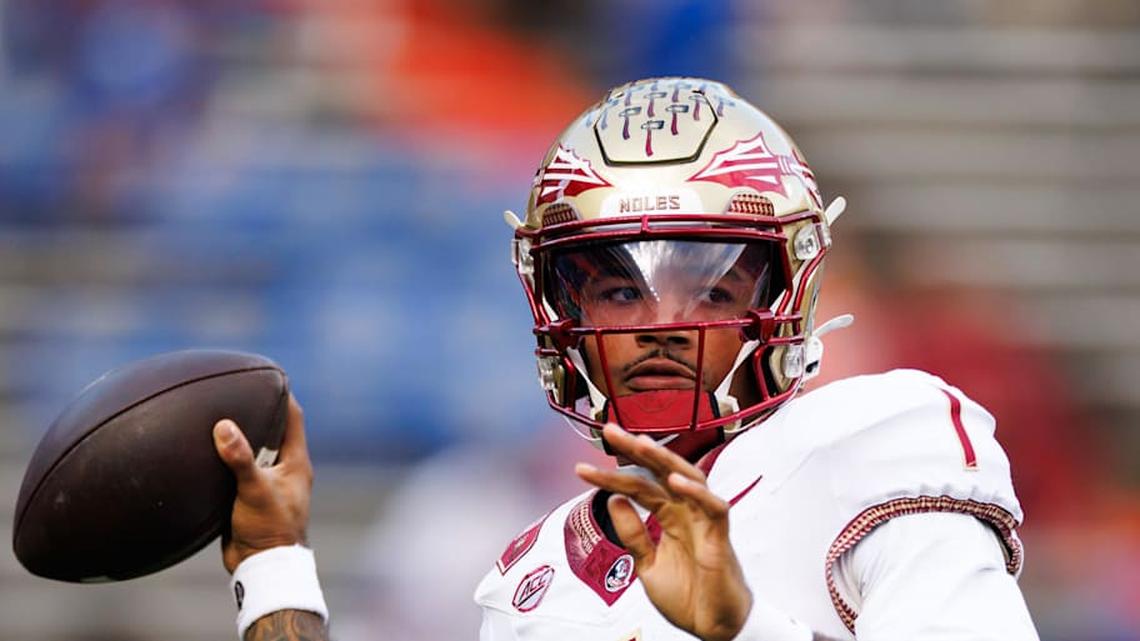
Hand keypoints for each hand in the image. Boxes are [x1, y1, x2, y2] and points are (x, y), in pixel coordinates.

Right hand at [212, 394, 313, 573]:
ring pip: (254, 452)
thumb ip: (240, 458)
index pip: (292, 417)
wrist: (261, 568)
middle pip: (273, 431)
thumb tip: (224, 426)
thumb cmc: (269, 530)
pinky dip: (227, 460)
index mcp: (296, 462)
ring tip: (216, 417)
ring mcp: (268, 484)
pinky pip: (238, 472)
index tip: (268, 375)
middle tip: (235, 392)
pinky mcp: (249, 499)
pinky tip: (206, 454)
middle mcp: (285, 470)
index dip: (282, 395)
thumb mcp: (254, 490)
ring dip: (240, 438)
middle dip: (257, 412)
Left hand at [575, 424, 751, 640]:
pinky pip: (714, 507)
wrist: (712, 627)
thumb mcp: (647, 565)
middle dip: (636, 449)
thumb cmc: (688, 596)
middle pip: (661, 471)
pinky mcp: (720, 537)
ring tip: (641, 444)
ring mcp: (704, 520)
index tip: (582, 469)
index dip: (610, 476)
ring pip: (689, 478)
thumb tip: (614, 499)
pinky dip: (697, 493)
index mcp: (670, 515)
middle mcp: (687, 511)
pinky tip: (676, 482)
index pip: (638, 486)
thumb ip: (633, 533)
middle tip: (610, 431)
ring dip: (666, 460)